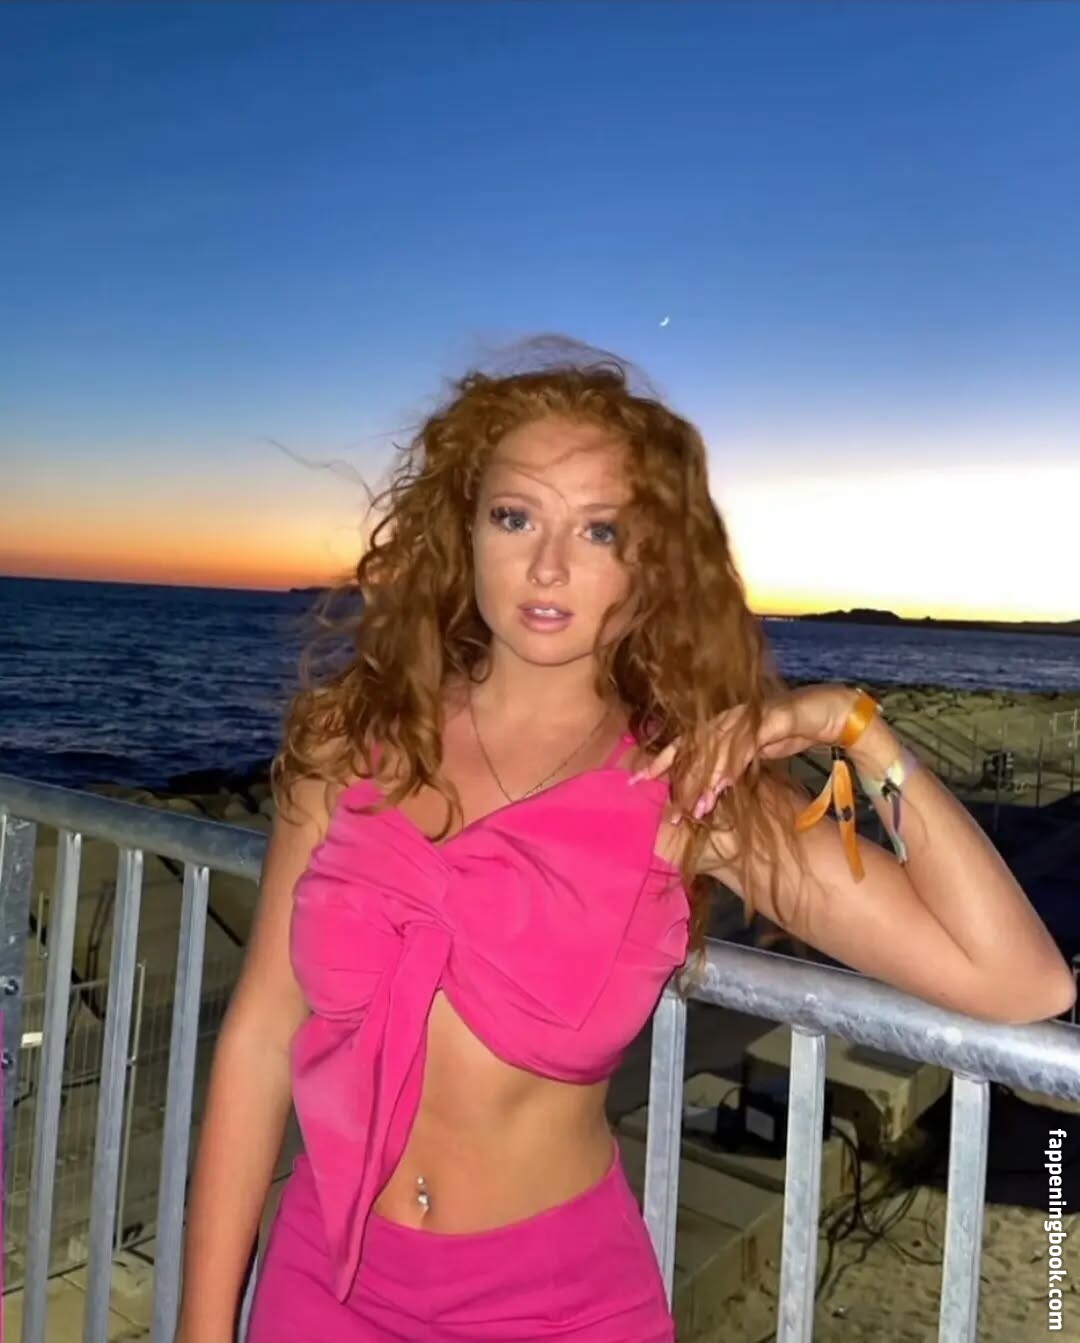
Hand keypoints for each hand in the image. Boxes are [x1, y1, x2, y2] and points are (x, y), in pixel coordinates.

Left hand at [629, 684, 857, 821]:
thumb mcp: (757, 755)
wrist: (838, 713)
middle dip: (672, 768)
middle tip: (652, 793)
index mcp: (727, 723)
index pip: (688, 740)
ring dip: (705, 778)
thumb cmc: (795, 731)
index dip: (662, 758)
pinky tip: (722, 786)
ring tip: (694, 807)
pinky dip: (733, 765)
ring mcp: (754, 715)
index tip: (636, 778)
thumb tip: (709, 789)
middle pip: (696, 741)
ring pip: (719, 745)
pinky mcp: (777, 718)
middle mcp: (735, 716)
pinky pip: (748, 744)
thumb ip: (733, 766)